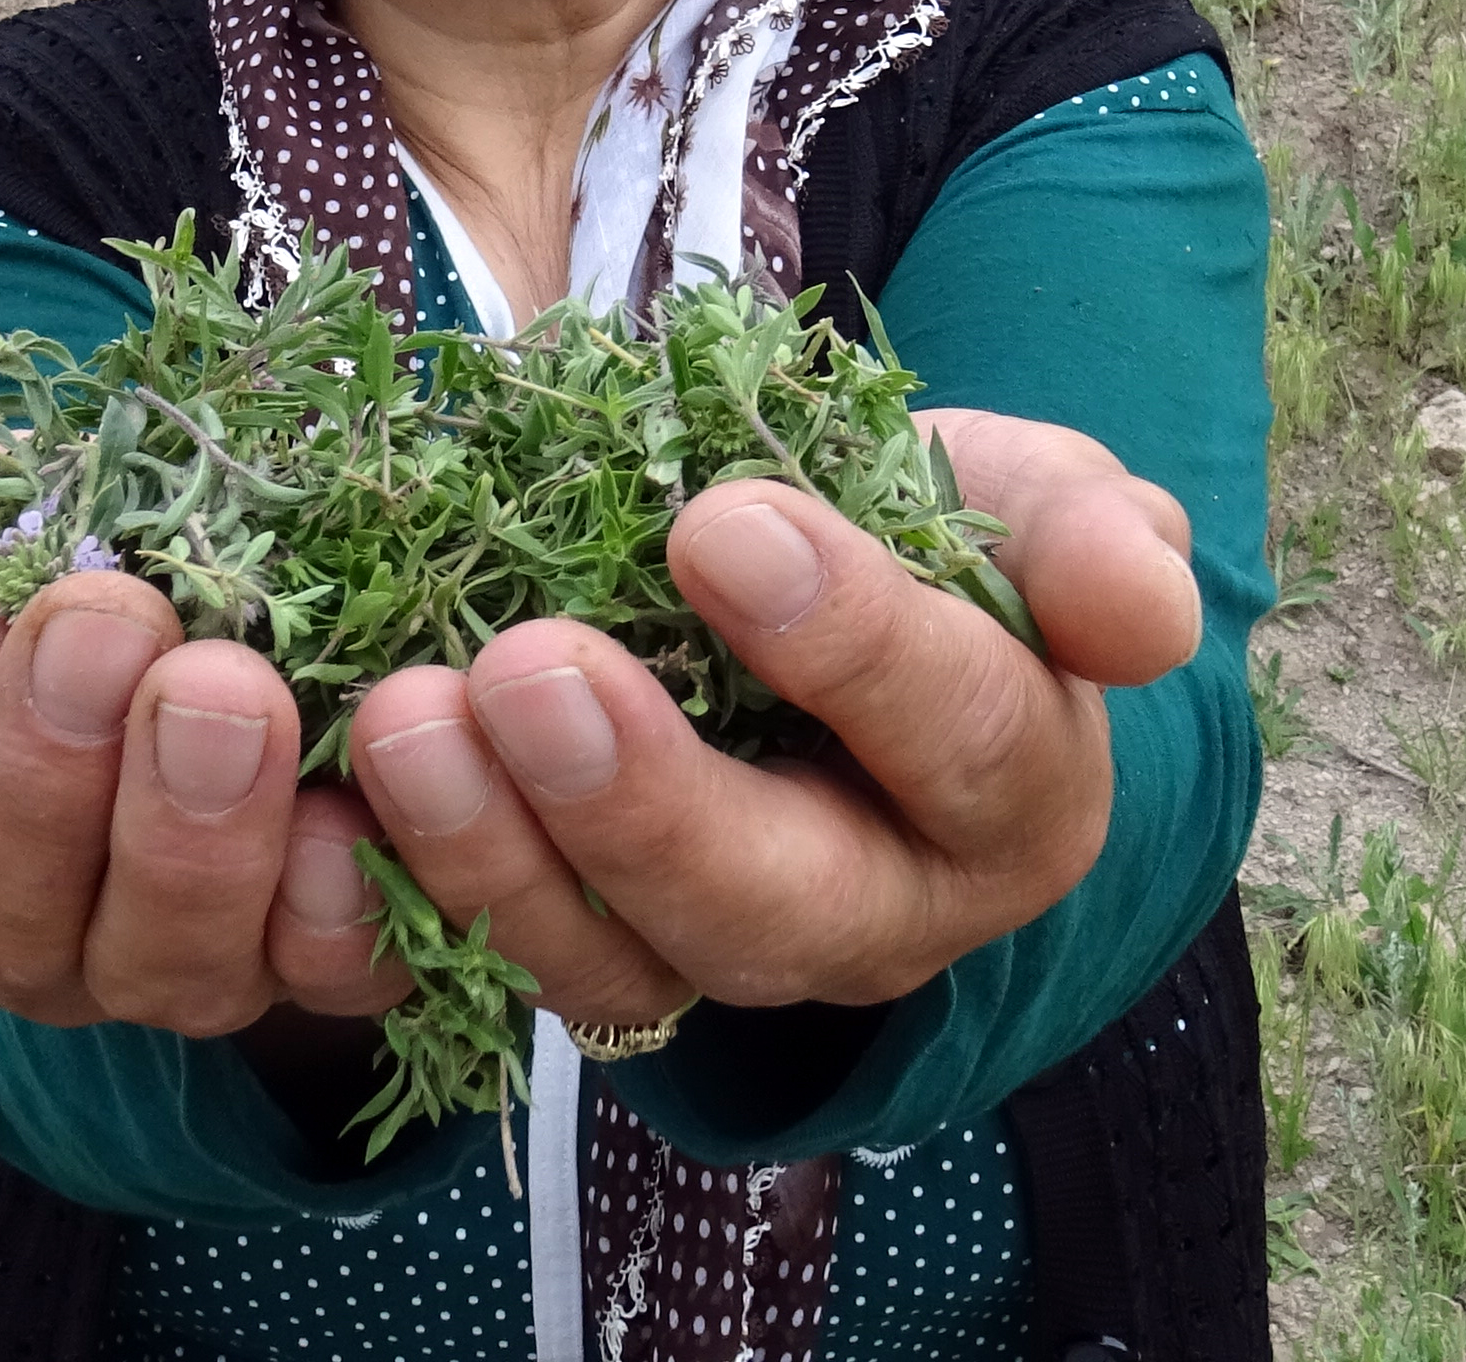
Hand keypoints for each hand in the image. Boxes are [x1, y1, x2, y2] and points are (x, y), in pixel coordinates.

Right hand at [0, 453, 405, 1037]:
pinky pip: (324, 976)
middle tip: (107, 622)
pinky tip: (345, 816)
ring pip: (154, 957)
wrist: (290, 582)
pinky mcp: (312, 963)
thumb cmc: (85, 554)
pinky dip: (333, 905)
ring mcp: (163, 960)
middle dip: (38, 762)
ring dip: (188, 828)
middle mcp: (12, 917)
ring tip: (232, 688)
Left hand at [337, 407, 1195, 1021]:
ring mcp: (721, 954)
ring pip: (617, 965)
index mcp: (1016, 790)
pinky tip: (325, 810)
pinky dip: (401, 902)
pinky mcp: (587, 959)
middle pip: (778, 903)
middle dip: (644, 801)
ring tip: (397, 718)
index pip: (960, 733)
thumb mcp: (1025, 496)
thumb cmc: (932, 537)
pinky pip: (493, 970)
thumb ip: (1084, 538)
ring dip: (492, 853)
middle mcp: (880, 912)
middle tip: (525, 666)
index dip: (851, 640)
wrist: (813, 588)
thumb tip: (1141, 607)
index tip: (723, 522)